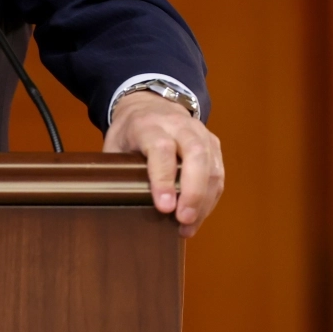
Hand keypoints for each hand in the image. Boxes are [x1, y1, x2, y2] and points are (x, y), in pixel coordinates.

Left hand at [102, 91, 224, 236]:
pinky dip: (210, 199)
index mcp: (149, 124)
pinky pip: (218, 174)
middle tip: (183, 219)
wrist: (150, 105)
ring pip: (211, 166)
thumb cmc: (130, 132)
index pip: (161, 148)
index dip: (163, 179)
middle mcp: (179, 125)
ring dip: (203, 201)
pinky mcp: (213, 144)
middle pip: (196, 154)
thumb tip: (117, 203)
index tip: (164, 207)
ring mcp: (200, 133)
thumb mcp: (114, 145)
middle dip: (193, 192)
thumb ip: (117, 169)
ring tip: (188, 226)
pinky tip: (197, 216)